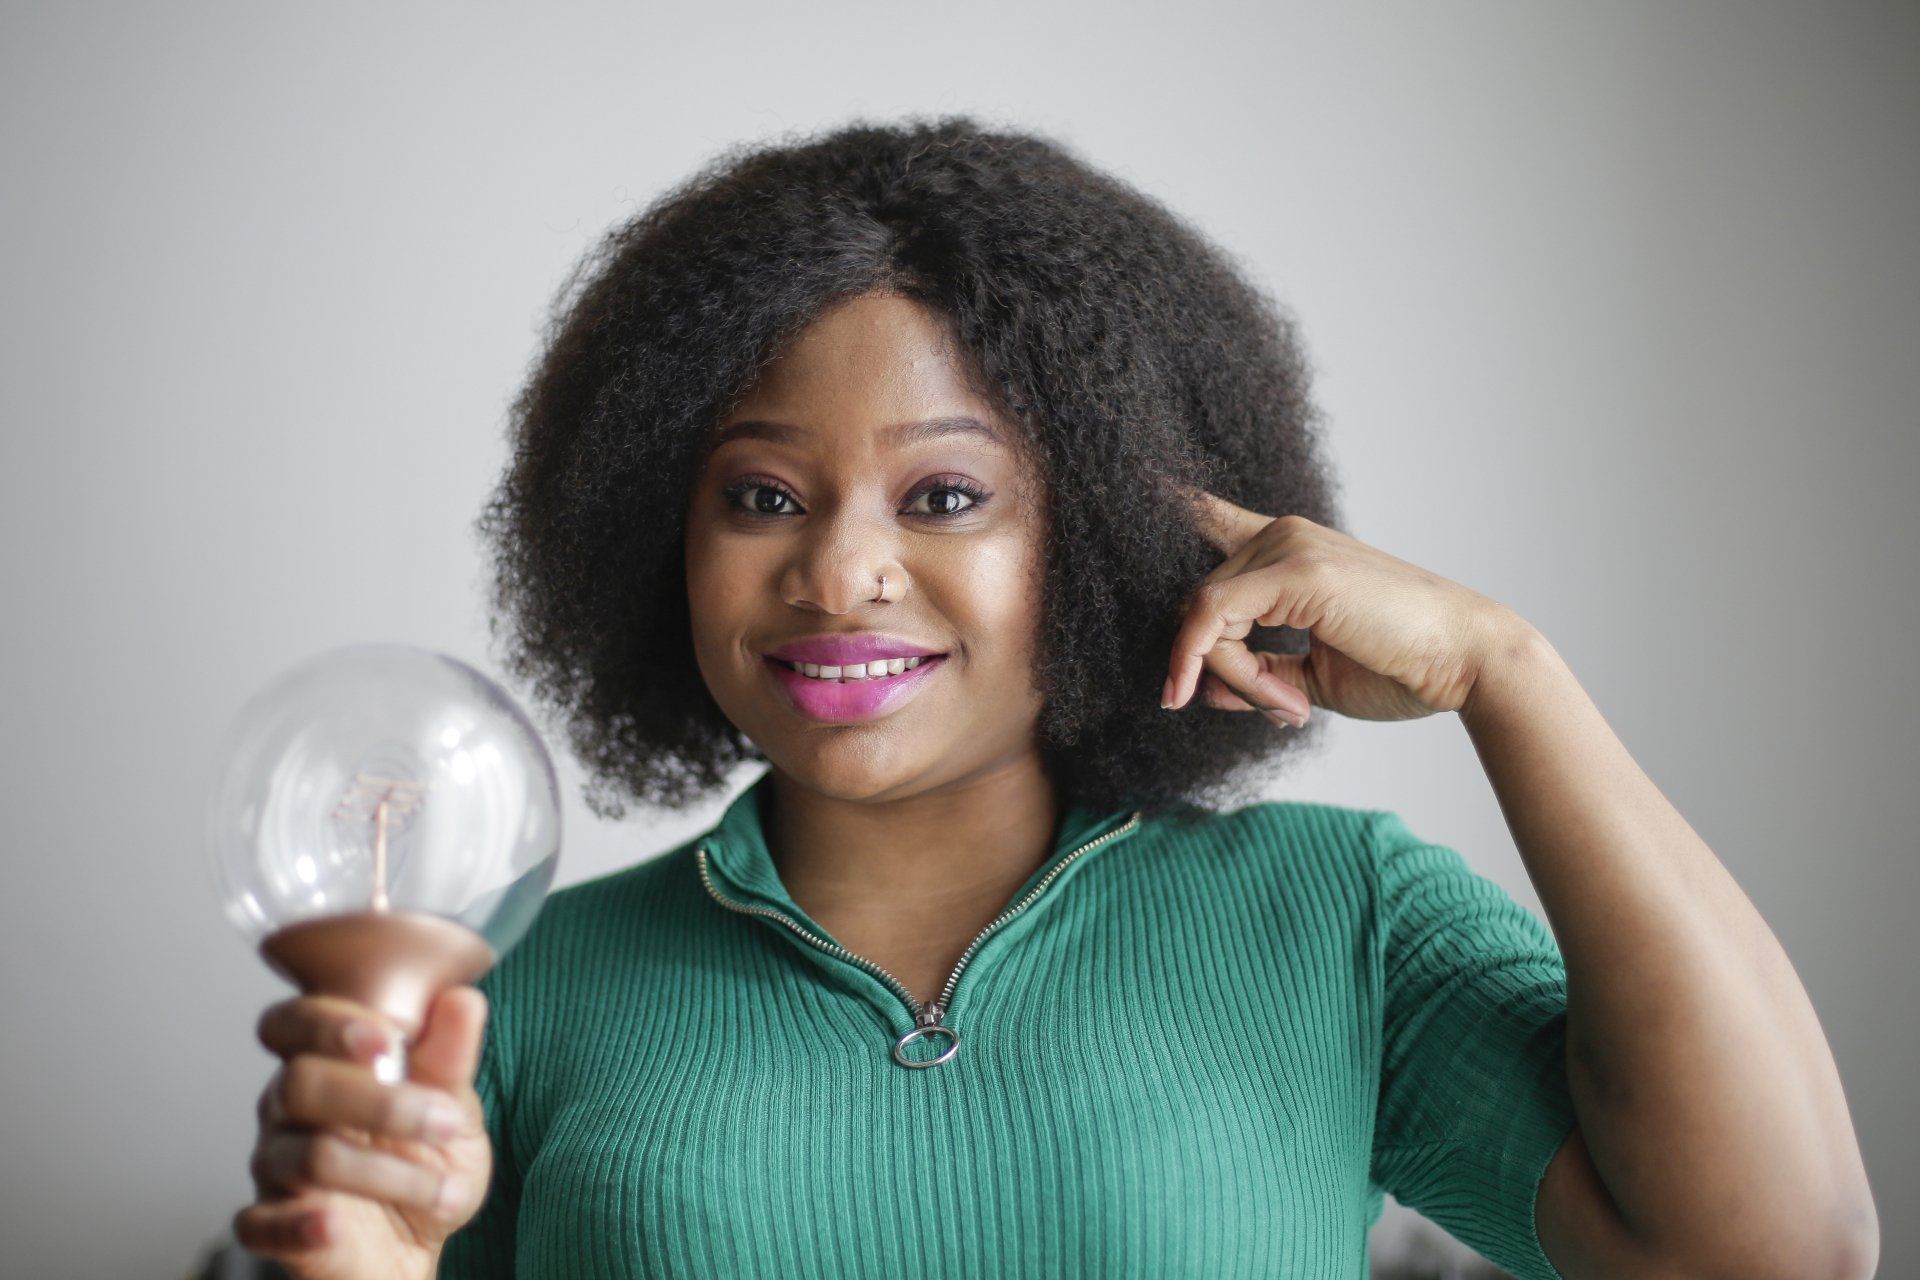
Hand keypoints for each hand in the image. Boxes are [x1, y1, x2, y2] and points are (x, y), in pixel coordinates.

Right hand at [234, 987, 492, 1279]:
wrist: (420, 1241)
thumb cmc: (426, 1160)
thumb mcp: (455, 1109)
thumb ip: (452, 1058)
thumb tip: (463, 1000)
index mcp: (327, 1063)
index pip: (294, 1023)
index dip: (330, 1024)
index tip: (386, 1040)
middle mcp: (289, 1109)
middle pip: (299, 1083)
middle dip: (380, 1102)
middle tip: (443, 1121)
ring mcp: (276, 1167)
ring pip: (307, 1155)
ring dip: (386, 1173)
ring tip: (443, 1190)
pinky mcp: (271, 1226)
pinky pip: (260, 1223)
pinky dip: (297, 1226)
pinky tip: (331, 1226)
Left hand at [1164, 488, 1523, 723]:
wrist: (1467, 664)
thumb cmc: (1400, 666)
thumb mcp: (1309, 677)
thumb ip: (1252, 675)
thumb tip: (1194, 690)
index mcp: (1288, 550)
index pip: (1209, 517)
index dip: (1166, 505)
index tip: (1131, 489)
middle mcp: (1283, 536)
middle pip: (1197, 599)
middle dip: (1215, 668)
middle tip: (1276, 710)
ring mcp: (1290, 546)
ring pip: (1202, 612)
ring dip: (1229, 676)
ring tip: (1289, 708)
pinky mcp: (1297, 570)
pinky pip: (1216, 620)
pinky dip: (1231, 668)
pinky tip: (1282, 701)